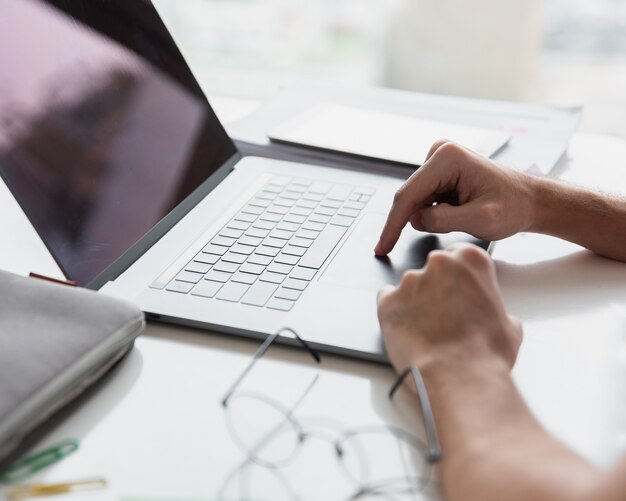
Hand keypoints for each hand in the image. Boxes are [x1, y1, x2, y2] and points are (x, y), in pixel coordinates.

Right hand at [374, 141, 537, 255]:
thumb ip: (443, 220)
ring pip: (416, 201)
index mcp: (448, 159)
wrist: (529, 200)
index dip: (392, 225)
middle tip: (445, 233)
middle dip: (418, 220)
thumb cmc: (513, 206)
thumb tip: (415, 220)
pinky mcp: (440, 171)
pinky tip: (458, 213)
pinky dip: (434, 213)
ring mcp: (439, 160)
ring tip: (463, 217)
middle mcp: (440, 153)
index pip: (408, 196)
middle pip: (410, 197)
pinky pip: (424, 200)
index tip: (382, 247)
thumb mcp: (480, 220)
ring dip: (430, 216)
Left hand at [377, 243, 522, 374]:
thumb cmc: (486, 354)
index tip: (457, 288)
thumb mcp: (509, 326)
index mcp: (470, 260)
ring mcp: (410, 281)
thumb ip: (495, 309)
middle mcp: (438, 264)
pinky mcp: (387, 301)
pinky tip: (405, 328)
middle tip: (443, 314)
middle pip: (432, 268)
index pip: (458, 255)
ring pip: (409, 286)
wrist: (459, 377)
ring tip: (426, 330)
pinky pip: (386, 299)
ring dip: (415, 302)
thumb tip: (494, 318)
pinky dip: (394, 311)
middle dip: (436, 288)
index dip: (457, 276)